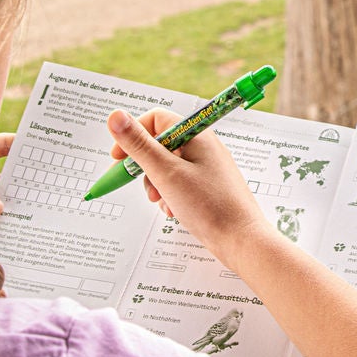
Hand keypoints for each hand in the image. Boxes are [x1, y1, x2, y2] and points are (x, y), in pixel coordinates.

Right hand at [107, 109, 267, 262]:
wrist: (241, 240)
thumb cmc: (209, 205)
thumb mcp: (166, 173)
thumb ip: (138, 145)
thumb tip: (115, 116)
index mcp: (196, 134)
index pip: (156, 120)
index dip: (134, 134)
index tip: (118, 156)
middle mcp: (203, 147)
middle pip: (160, 145)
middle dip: (146, 167)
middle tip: (141, 185)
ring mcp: (206, 167)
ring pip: (167, 168)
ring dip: (157, 185)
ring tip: (162, 202)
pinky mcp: (207, 187)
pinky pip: (179, 184)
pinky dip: (171, 196)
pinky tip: (175, 211)